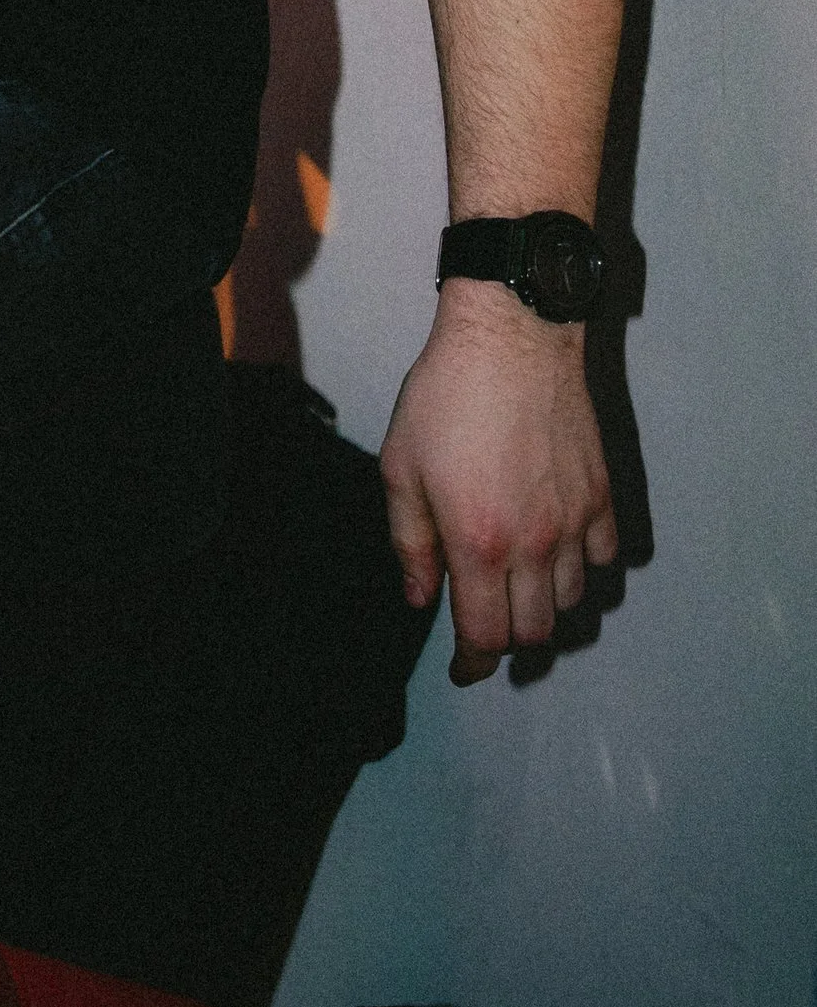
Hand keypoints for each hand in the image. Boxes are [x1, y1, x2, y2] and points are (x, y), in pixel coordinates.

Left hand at [381, 281, 618, 680]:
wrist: (510, 337)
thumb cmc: (447, 394)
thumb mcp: (401, 466)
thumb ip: (410, 542)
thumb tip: (421, 597)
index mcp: (479, 541)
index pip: (487, 636)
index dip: (474, 665)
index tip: (465, 669)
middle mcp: (535, 543)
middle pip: (536, 632)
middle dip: (509, 644)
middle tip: (489, 633)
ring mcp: (575, 521)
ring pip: (574, 602)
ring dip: (546, 611)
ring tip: (521, 594)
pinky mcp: (601, 495)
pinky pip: (606, 559)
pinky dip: (586, 571)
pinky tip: (560, 555)